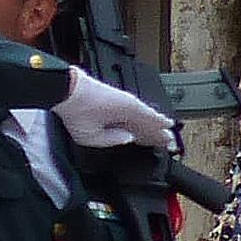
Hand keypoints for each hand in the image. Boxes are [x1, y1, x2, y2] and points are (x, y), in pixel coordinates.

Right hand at [51, 76, 175, 154]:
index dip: (142, 140)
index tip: (151, 146)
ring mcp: (127, 108)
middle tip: (167, 143)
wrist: (69, 94)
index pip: (130, 133)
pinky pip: (150, 115)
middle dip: (154, 136)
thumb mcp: (89, 138)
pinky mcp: (131, 104)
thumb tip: (129, 138)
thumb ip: (111, 140)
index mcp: (109, 123)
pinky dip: (160, 120)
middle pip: (142, 128)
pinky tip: (169, 124)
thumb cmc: (72, 112)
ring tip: (171, 138)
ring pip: (148, 122)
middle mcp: (121, 114)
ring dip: (160, 130)